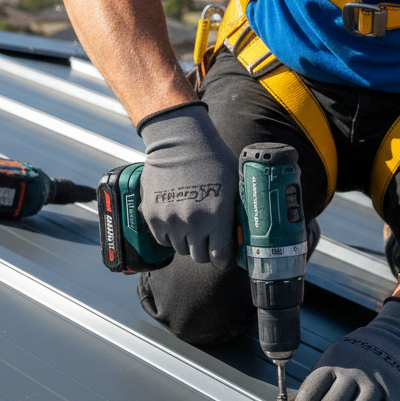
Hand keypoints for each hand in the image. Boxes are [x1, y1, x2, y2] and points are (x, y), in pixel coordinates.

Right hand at [137, 101, 237, 268]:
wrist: (179, 142)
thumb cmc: (214, 161)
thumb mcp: (236, 186)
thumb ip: (239, 214)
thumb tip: (247, 237)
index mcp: (217, 217)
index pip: (219, 258)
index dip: (223, 258)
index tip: (223, 253)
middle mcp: (193, 223)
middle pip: (199, 257)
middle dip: (206, 249)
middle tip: (209, 236)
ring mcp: (170, 220)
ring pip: (181, 249)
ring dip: (187, 240)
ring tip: (192, 220)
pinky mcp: (152, 216)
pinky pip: (163, 239)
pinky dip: (170, 233)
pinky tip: (177, 216)